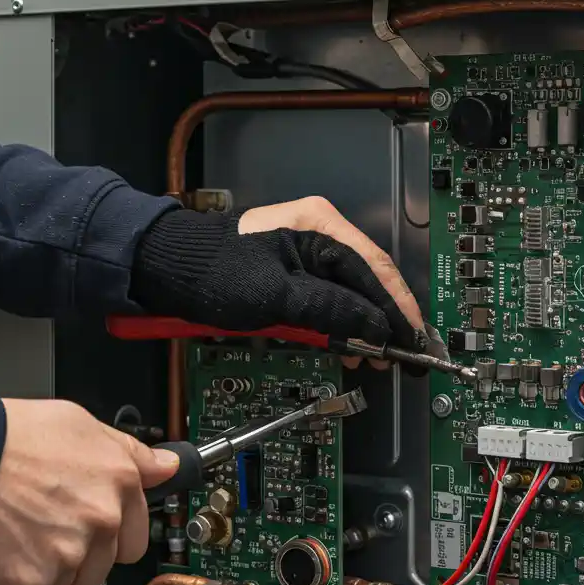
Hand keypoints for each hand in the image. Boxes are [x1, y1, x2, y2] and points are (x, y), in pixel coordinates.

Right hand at [0, 398, 178, 584]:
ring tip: (9, 534)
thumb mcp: (76, 422)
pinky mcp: (28, 584)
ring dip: (36, 571)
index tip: (87, 530)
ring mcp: (66, 557)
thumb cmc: (2, 437)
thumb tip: (165, 467)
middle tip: (39, 528)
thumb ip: (127, 451)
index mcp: (118, 483)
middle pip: (99, 566)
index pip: (136, 535)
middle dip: (74, 555)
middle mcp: (99, 522)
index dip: (106, 533)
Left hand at [131, 197, 425, 362]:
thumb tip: (376, 327)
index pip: (377, 270)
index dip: (400, 309)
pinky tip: (345, 345)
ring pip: (350, 292)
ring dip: (363, 326)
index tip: (415, 340)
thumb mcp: (278, 297)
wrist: (168, 268)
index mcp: (321, 226)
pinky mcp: (292, 271)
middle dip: (385, 321)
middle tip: (399, 357)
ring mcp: (306, 251)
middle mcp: (320, 232)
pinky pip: (328, 298)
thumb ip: (332, 311)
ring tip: (371, 358)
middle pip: (369, 281)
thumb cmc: (216, 274)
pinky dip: (339, 323)